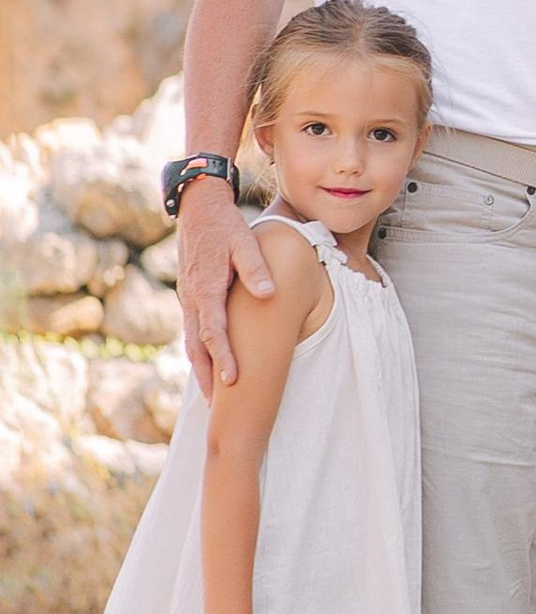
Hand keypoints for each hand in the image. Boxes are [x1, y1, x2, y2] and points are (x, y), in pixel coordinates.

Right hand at [178, 183, 274, 393]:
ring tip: (211, 392)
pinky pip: (192, 329)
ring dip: (201, 366)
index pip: (214, 332)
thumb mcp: (244, 242)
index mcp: (206, 289)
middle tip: (216, 404)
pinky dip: (198, 349)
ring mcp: (188, 298)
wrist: (197, 209)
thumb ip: (256, 268)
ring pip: (191, 340)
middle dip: (207, 375)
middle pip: (197, 346)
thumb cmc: (225, 225)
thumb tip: (269, 295)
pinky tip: (206, 360)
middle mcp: (193, 298)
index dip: (223, 357)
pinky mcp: (190, 295)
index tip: (232, 380)